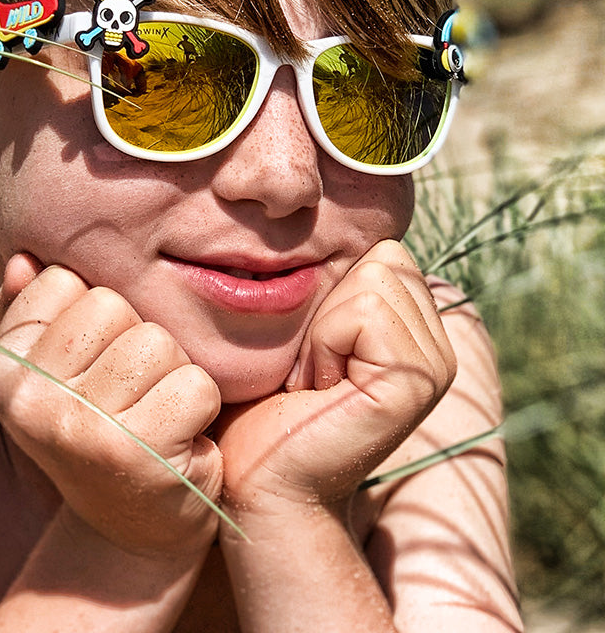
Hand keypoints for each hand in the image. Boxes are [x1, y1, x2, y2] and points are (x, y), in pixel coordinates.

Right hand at [0, 254, 223, 558]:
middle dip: (136, 340)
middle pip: (112, 305)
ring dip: (171, 373)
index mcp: (3, 370)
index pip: (64, 280)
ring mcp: (81, 429)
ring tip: (156, 413)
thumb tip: (24, 258)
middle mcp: (29, 400)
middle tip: (131, 395)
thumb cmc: (99, 428)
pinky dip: (201, 406)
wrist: (132, 530)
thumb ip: (33, 312)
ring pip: (156, 340)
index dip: (97, 316)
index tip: (94, 366)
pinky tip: (181, 439)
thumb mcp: (55, 373)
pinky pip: (195, 382)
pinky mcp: (138, 454)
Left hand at [215, 240, 456, 521]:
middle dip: (327, 305)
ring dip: (321, 326)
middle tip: (310, 367)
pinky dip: (322, 342)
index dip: (331, 290)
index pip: (383, 249)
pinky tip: (317, 389)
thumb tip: (322, 217)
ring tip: (312, 378)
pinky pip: (361, 311)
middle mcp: (437, 346)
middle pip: (380, 256)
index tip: (311, 350)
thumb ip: (335, 285)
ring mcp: (433, 366)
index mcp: (416, 329)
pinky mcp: (414, 382)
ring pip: (372, 277)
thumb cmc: (265, 403)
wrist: (259, 479)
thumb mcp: (304, 327)